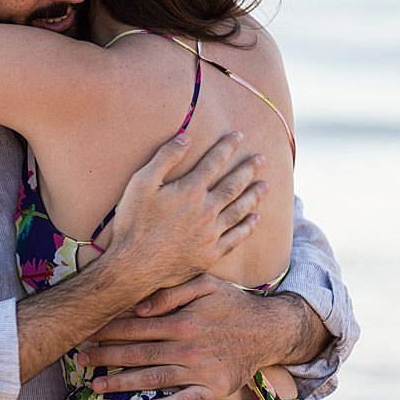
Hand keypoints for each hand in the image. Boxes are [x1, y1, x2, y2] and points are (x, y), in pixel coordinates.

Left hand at [77, 277, 309, 399]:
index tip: (85, 333)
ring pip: (153, 379)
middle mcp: (186, 349)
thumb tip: (139, 307)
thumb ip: (170, 292)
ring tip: (97, 386)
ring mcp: (199, 372)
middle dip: (105, 357)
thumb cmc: (232, 304)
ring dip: (123, 384)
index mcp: (181, 322)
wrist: (269, 330)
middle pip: (137, 354)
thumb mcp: (204, 284)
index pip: (135, 328)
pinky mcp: (212, 389)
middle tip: (80, 360)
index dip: (108, 330)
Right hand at [95, 129, 264, 299]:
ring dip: (254, 196)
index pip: (213, 163)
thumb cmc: (133, 221)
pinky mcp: (212, 253)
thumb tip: (185, 137)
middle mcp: (206, 210)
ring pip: (239, 210)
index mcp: (189, 191)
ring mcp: (212, 233)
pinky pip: (237, 237)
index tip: (238, 135)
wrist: (135, 264)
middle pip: (233, 185)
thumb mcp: (141, 183)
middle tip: (262, 159)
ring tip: (266, 186)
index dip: (226, 147)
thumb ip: (164, 158)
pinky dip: (248, 226)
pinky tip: (256, 218)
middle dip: (248, 169)